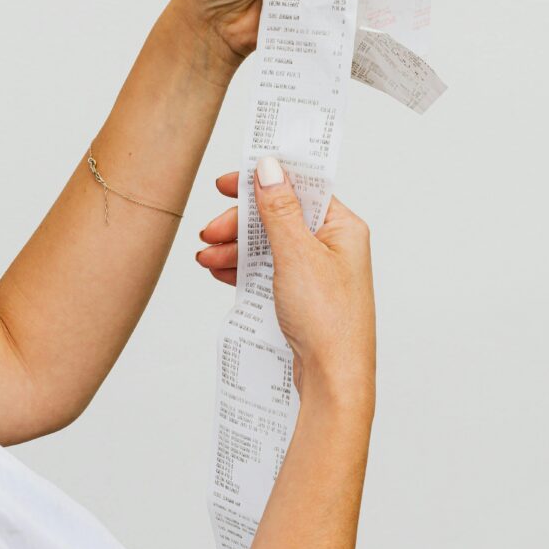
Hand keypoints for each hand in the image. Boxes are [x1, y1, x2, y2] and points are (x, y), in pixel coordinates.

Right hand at [197, 157, 375, 407]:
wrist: (334, 381)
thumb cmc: (328, 320)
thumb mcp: (296, 255)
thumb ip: (279, 209)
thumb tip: (269, 167)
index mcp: (342, 227)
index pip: (300, 188)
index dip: (264, 180)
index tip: (228, 183)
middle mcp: (333, 245)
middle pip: (279, 216)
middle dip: (240, 223)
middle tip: (210, 232)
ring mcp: (318, 272)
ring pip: (270, 245)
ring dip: (236, 247)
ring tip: (205, 257)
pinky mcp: (304, 296)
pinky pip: (268, 271)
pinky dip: (244, 269)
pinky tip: (221, 272)